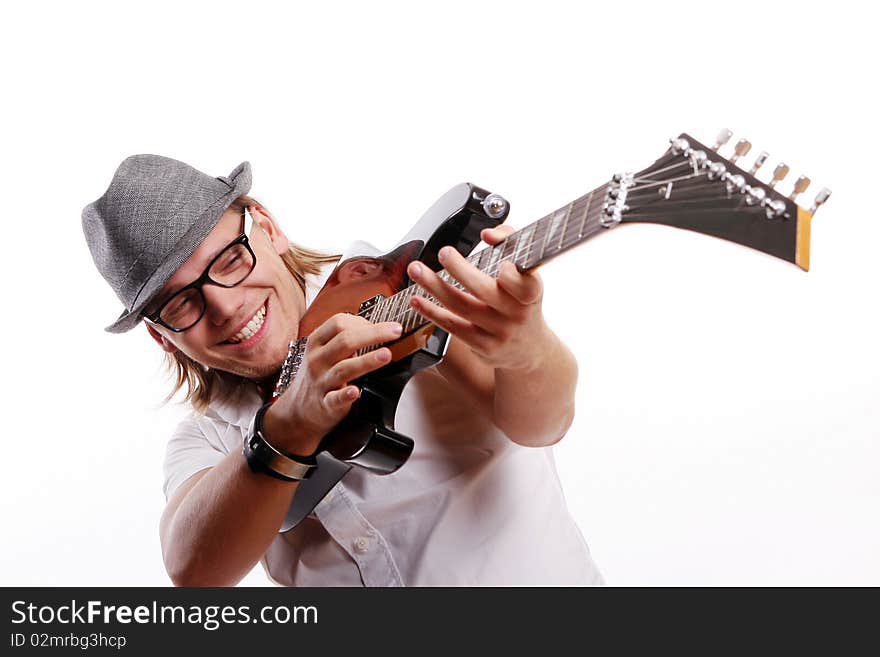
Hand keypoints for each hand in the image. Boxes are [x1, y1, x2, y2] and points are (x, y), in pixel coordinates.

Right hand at [262, 314, 402, 454]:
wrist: (297, 410)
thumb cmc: (317, 376)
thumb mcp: (322, 351)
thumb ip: (342, 338)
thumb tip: (375, 326)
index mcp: (317, 342)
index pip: (338, 323)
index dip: (363, 321)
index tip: (383, 326)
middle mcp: (317, 360)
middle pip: (345, 341)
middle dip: (374, 333)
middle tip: (396, 331)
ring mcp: (320, 382)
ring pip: (344, 368)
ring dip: (366, 361)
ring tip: (386, 355)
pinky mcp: (325, 404)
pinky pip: (335, 399)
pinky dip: (345, 396)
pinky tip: (356, 392)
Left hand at [406, 225, 548, 371]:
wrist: (528, 348)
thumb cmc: (522, 302)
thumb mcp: (527, 275)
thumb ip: (510, 244)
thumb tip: (489, 233)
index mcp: (531, 293)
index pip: (524, 284)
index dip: (509, 275)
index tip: (497, 263)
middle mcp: (517, 314)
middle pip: (485, 291)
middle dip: (460, 270)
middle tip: (444, 253)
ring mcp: (499, 332)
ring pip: (462, 307)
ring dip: (435, 286)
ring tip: (416, 270)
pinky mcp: (482, 346)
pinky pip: (452, 326)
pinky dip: (432, 311)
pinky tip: (417, 299)